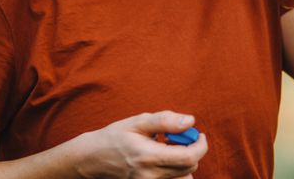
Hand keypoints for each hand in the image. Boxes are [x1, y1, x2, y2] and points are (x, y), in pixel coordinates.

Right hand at [77, 111, 207, 178]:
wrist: (93, 158)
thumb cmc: (115, 137)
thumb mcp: (138, 122)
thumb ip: (165, 121)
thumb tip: (190, 121)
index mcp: (149, 157)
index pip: (189, 157)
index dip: (200, 145)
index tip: (199, 134)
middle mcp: (150, 176)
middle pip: (189, 168)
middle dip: (192, 150)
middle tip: (178, 137)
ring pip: (183, 177)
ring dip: (184, 162)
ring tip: (168, 149)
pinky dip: (175, 171)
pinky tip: (163, 159)